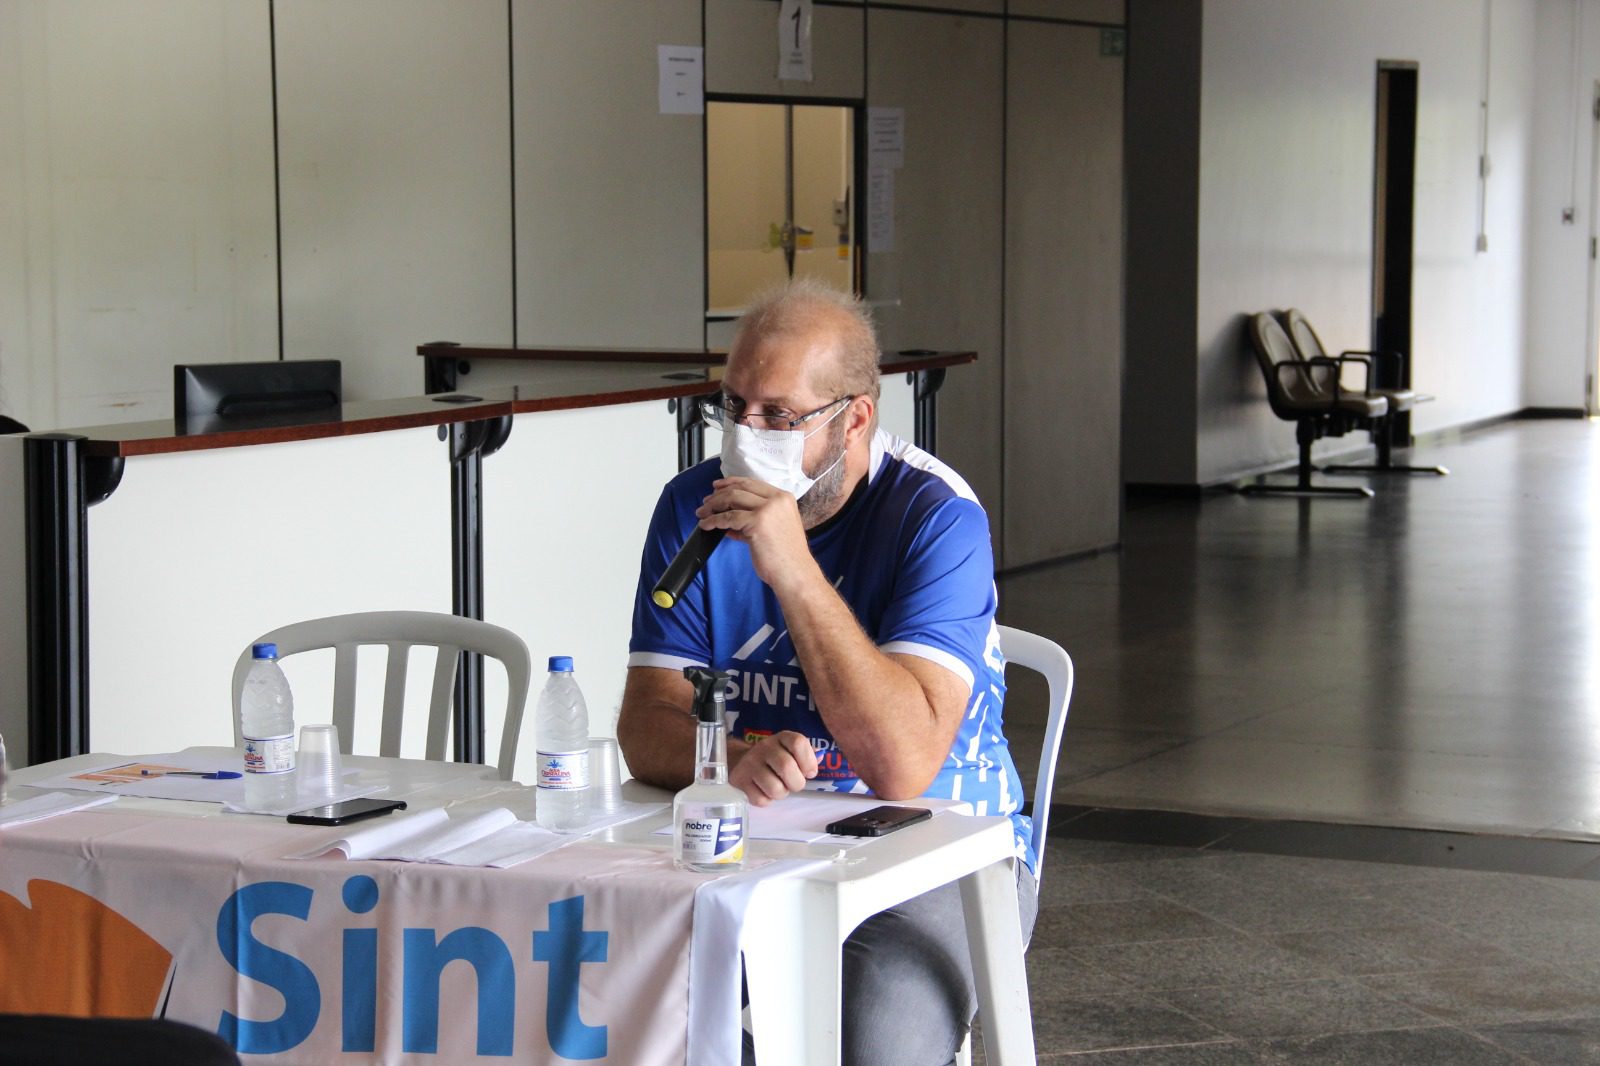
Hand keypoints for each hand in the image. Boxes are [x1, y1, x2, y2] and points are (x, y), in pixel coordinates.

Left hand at [695, 477, 817, 593]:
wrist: (795, 573)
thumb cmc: (786, 557)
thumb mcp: (774, 529)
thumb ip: (754, 520)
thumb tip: (730, 519)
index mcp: (784, 498)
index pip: (752, 483)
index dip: (732, 482)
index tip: (717, 486)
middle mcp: (777, 500)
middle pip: (740, 488)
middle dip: (719, 494)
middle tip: (706, 502)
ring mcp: (768, 509)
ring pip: (732, 498)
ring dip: (713, 505)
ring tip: (702, 513)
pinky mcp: (757, 522)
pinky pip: (728, 517)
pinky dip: (714, 520)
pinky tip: (706, 525)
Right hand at [730, 730, 818, 805]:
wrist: (739, 760)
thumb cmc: (773, 758)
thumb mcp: (790, 750)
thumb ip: (807, 755)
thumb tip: (821, 757)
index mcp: (782, 738)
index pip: (798, 743)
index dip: (808, 761)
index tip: (809, 772)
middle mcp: (765, 747)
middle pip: (787, 767)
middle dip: (796, 783)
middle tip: (793, 784)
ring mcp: (750, 763)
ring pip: (774, 788)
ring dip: (781, 793)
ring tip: (778, 787)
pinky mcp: (739, 780)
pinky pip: (761, 799)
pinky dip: (767, 800)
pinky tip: (764, 791)